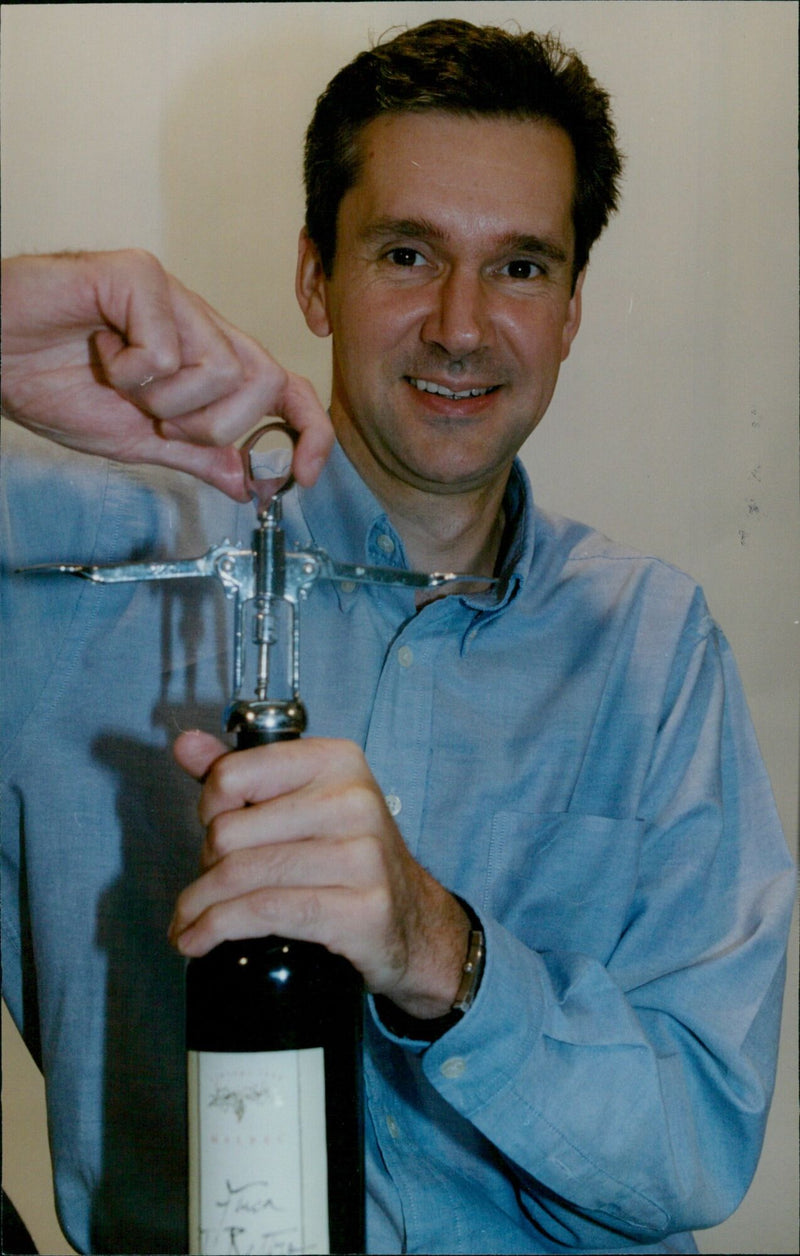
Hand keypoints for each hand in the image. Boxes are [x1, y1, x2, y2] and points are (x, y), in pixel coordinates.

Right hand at [0, 250, 331, 498]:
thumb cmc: (53, 384)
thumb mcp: (138, 438)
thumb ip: (196, 455)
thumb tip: (250, 483)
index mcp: (206, 359)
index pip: (284, 388)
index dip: (308, 430)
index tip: (301, 477)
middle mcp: (201, 323)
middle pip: (265, 382)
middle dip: (214, 425)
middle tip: (160, 421)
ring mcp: (175, 296)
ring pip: (223, 369)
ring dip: (168, 401)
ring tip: (122, 382)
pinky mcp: (141, 275)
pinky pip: (168, 349)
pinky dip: (129, 371)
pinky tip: (100, 350)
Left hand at [170, 730, 470, 1018]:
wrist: (414, 921)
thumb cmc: (348, 856)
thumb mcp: (303, 802)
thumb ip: (244, 772)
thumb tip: (185, 745)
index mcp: (336, 761)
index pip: (234, 774)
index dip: (208, 808)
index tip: (210, 829)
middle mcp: (353, 801)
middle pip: (229, 832)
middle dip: (207, 866)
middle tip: (211, 886)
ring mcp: (362, 857)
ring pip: (241, 876)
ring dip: (200, 907)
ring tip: (190, 922)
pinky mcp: (360, 910)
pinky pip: (264, 913)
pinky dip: (218, 930)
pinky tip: (199, 941)